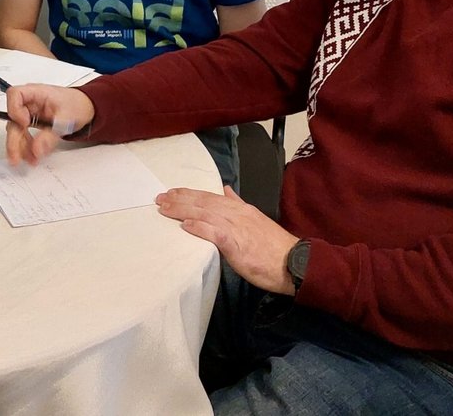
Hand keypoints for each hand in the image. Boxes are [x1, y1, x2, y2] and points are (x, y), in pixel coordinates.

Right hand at [3, 84, 95, 165]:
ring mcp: (29, 114)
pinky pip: (24, 136)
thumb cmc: (76, 105)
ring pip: (16, 131)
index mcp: (36, 93)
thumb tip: (36, 149)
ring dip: (20, 147)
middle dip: (14, 140)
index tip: (25, 124)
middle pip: (12, 119)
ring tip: (30, 159)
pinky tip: (33, 156)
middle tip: (16, 156)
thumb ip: (50, 135)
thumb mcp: (66, 120)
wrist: (85, 108)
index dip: (15, 109)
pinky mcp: (32, 124)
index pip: (15, 95)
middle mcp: (29, 103)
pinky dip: (27, 148)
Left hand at [156, 186, 300, 294]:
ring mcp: (236, 228)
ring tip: (164, 208)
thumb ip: (238, 204)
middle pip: (203, 202)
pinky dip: (200, 227)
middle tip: (159, 198)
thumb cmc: (273, 247)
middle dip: (179, 199)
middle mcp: (236, 214)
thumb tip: (225, 190)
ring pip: (205, 214)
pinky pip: (215, 233)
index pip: (210, 197)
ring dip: (183, 210)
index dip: (189, 194)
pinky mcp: (237, 245)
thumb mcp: (255, 219)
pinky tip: (186, 225)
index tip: (172, 192)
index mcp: (240, 209)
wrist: (294, 263)